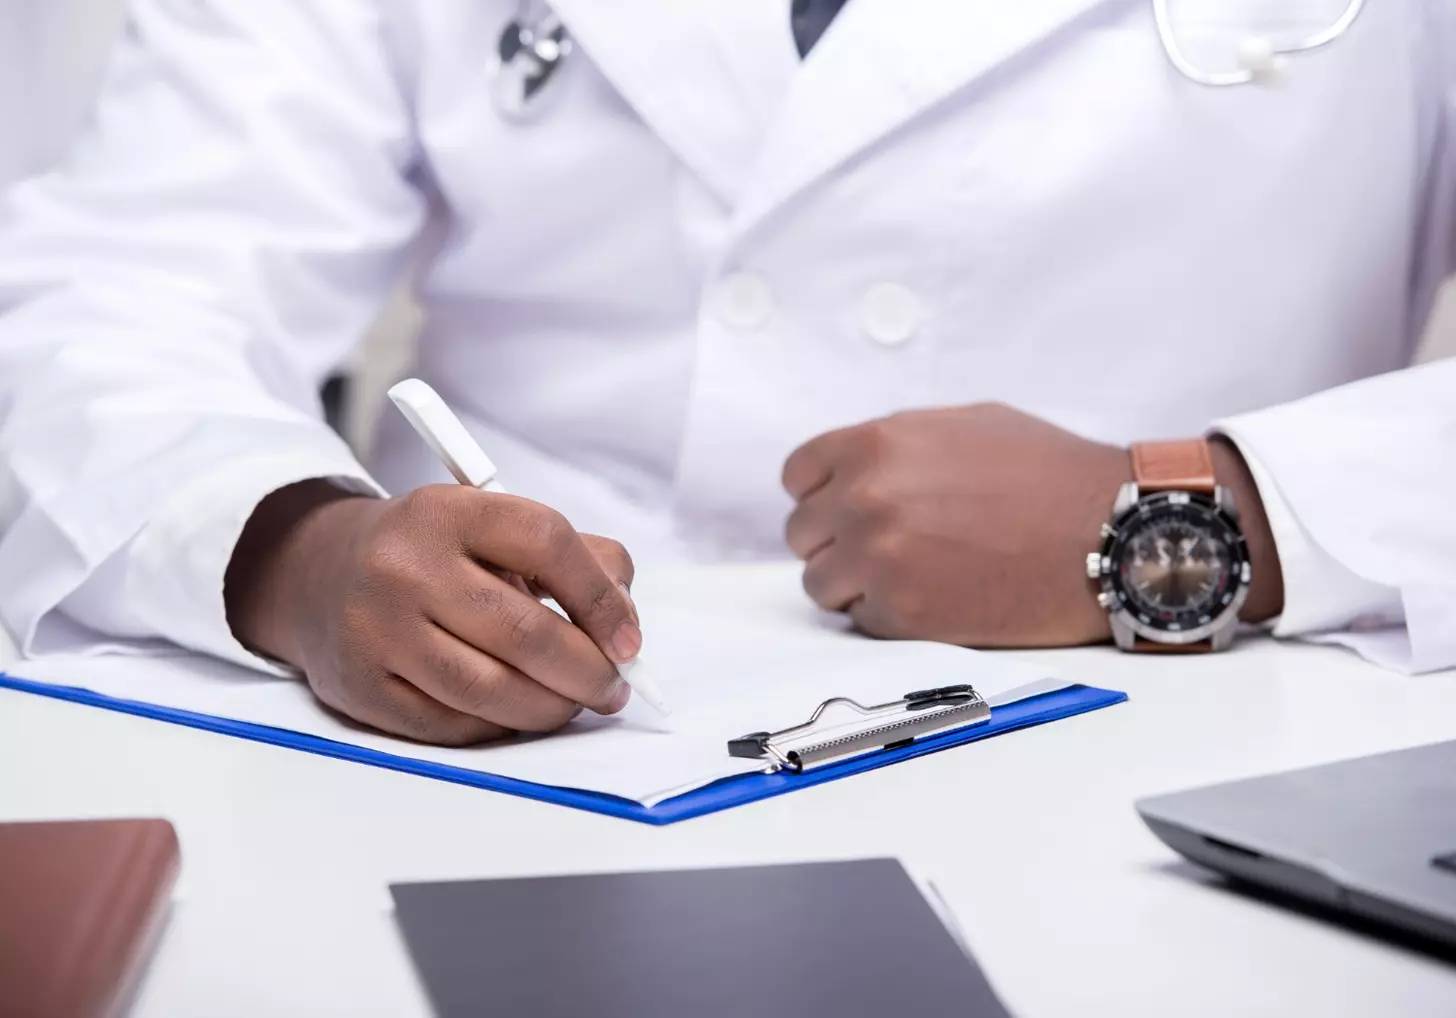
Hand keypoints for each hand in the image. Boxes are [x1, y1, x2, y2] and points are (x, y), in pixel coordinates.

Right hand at [225, 481, 641, 744]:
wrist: (321, 574)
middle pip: (525, 632)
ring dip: (552, 708)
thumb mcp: (494, 526)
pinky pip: (454, 726)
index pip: (547, 543)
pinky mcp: (362, 689)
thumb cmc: (434, 554)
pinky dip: (502, 726)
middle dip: (588, 671)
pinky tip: (519, 713)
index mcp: (449, 511)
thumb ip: (576, 558)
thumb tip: (625, 623)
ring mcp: (378, 631)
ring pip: (491, 691)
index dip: (601, 598)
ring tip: (574, 704)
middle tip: (613, 688)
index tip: (629, 640)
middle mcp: (405, 567)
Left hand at [782, 404, 1280, 646]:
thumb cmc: (1049, 474)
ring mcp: (879, 560)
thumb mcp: (964, 425)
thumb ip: (895, 444)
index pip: (798, 476)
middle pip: (805, 533)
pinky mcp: (903, 615)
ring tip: (911, 575)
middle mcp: (865, 500)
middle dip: (839, 538)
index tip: (849, 507)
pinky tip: (936, 597)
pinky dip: (888, 615)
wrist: (1111, 533)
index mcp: (874, 445)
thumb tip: (852, 467)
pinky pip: (860, 619)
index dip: (825, 493)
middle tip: (890, 546)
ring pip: (821, 583)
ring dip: (854, 582)